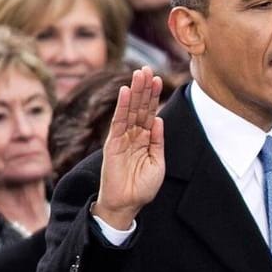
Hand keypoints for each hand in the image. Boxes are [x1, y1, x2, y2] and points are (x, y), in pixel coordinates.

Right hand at [92, 67, 165, 230]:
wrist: (127, 204)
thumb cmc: (142, 187)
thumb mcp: (157, 162)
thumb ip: (157, 141)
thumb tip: (159, 120)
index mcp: (145, 139)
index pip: (149, 113)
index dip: (153, 96)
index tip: (157, 78)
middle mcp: (133, 135)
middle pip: (139, 107)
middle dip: (143, 88)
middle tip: (146, 68)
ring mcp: (122, 138)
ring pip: (129, 110)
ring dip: (134, 91)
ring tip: (138, 73)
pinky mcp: (112, 143)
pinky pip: (118, 121)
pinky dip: (122, 106)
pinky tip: (125, 92)